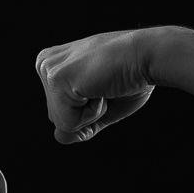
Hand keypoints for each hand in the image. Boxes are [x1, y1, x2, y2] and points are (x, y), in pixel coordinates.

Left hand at [35, 30, 155, 145]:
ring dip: (91, 112)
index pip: (58, 113)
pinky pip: (69, 122)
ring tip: (103, 84)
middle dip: (87, 112)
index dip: (87, 111)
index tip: (102, 85)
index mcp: (53, 65)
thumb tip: (59, 136)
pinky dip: (93, 113)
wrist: (148, 56)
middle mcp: (45, 64)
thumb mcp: (100, 108)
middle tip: (104, 85)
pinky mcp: (56, 79)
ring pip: (61, 122)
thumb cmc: (130, 75)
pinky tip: (101, 87)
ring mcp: (48, 70)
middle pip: (56, 118)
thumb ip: (78, 125)